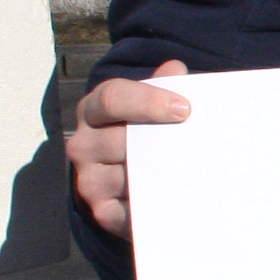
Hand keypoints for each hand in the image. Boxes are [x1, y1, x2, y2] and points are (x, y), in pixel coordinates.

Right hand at [67, 60, 190, 240]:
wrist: (132, 181)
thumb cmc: (144, 133)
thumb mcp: (152, 106)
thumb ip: (164, 87)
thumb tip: (175, 68)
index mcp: (93, 110)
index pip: (112, 98)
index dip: (148, 101)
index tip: (185, 108)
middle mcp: (82, 144)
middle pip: (119, 140)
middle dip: (160, 142)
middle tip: (197, 144)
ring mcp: (88, 180)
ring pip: (127, 176)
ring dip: (162, 174)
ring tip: (195, 171)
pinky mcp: (102, 211)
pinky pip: (128, 210)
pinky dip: (154, 204)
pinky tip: (179, 197)